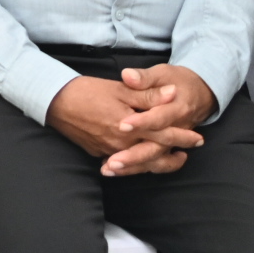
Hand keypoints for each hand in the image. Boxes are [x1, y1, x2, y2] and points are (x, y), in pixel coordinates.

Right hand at [48, 73, 204, 176]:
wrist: (55, 102)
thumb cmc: (87, 92)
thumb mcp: (120, 88)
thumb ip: (148, 94)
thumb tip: (172, 94)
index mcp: (129, 126)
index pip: (163, 134)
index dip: (183, 136)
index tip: (198, 137)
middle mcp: (121, 144)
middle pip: (155, 156)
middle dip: (174, 156)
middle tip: (189, 153)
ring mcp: (109, 151)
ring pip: (140, 164)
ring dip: (158, 163)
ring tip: (172, 159)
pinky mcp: (99, 153)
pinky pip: (123, 163)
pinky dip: (137, 164)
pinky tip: (142, 160)